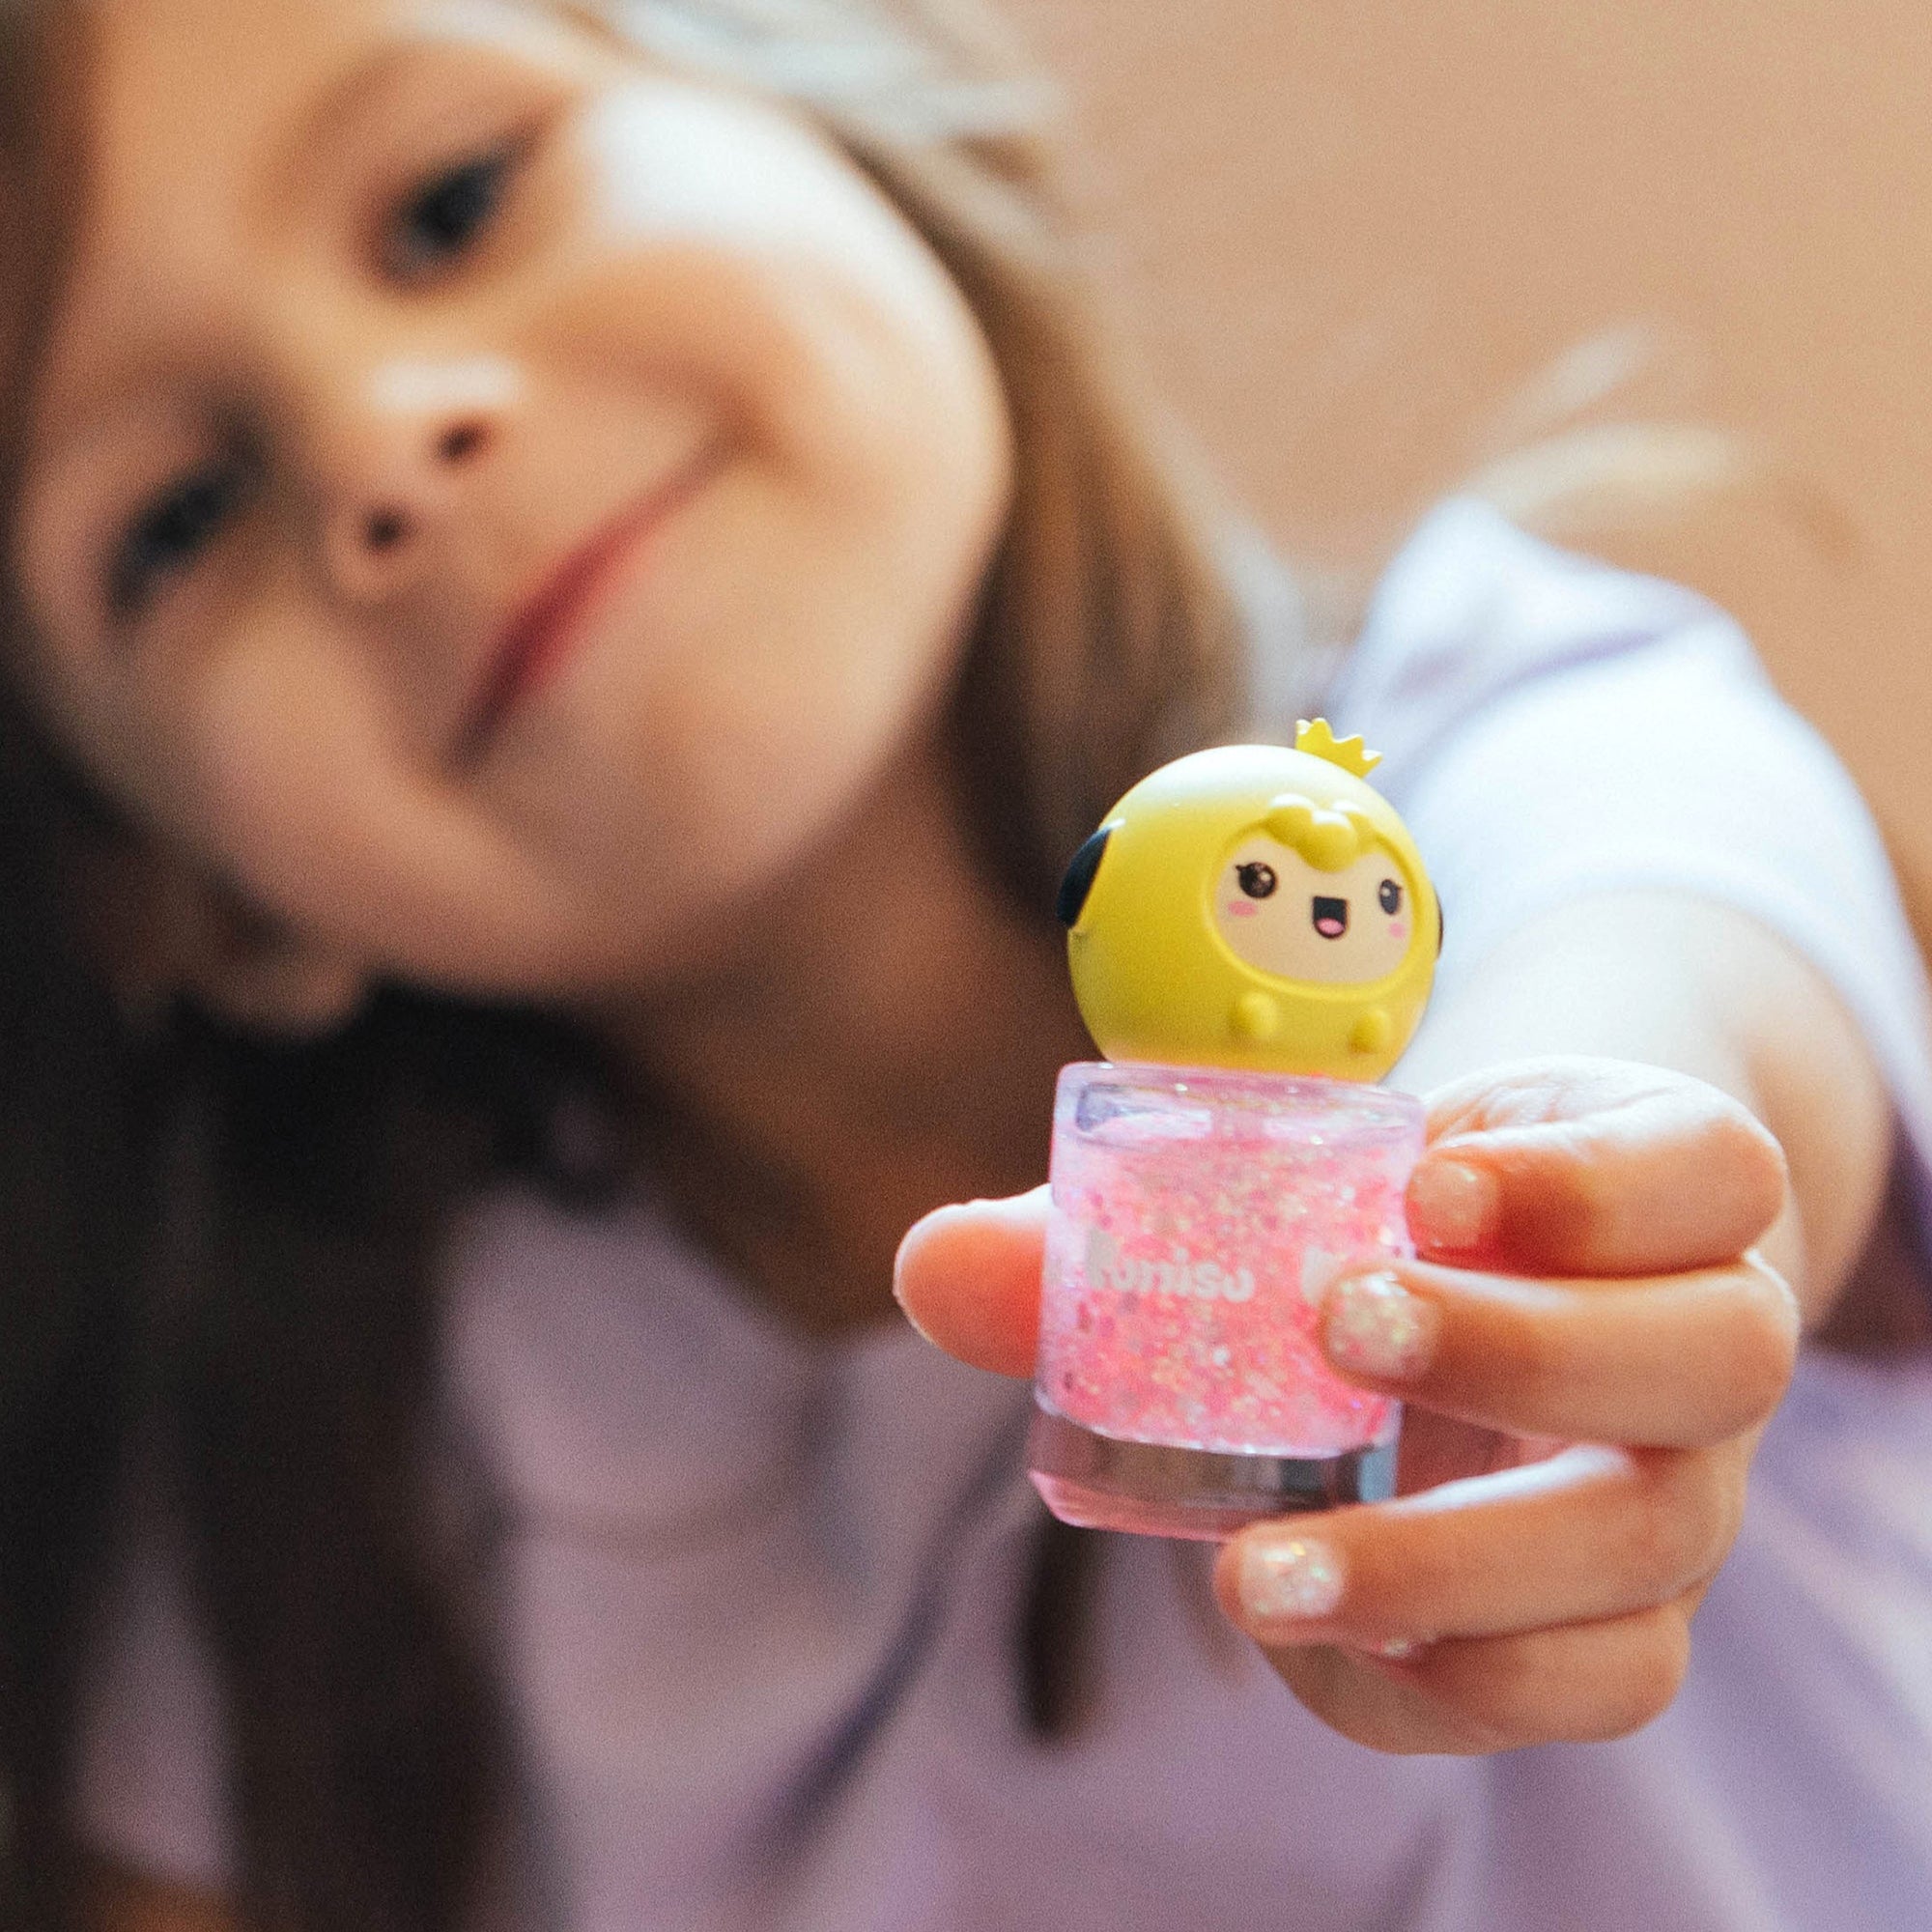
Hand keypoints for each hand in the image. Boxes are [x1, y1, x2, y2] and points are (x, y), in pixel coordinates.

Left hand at [894, 1056, 1795, 1754]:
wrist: (1497, 1294)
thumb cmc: (1387, 1218)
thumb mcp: (1295, 1181)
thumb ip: (1114, 1228)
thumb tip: (932, 1267)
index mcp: (1652, 1184)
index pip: (1709, 1167)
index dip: (1590, 1179)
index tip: (1423, 1181)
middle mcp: (1699, 1338)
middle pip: (1712, 1357)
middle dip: (1520, 1352)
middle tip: (1335, 1329)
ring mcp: (1677, 1488)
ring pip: (1651, 1550)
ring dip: (1454, 1564)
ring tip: (1255, 1571)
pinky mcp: (1619, 1615)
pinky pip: (1590, 1681)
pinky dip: (1443, 1677)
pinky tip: (1301, 1637)